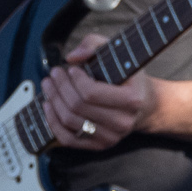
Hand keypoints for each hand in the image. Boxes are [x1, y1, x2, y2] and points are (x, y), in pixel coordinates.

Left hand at [39, 40, 155, 150]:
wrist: (143, 104)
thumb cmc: (127, 76)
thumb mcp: (117, 52)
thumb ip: (94, 44)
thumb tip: (72, 57)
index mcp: (132, 100)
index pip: (91, 93)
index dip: (74, 80)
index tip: (70, 69)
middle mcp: (123, 122)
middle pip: (77, 107)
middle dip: (59, 88)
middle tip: (54, 74)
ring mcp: (111, 137)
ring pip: (70, 122)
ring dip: (53, 102)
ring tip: (49, 87)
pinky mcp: (99, 146)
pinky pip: (67, 139)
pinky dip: (53, 122)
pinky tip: (48, 106)